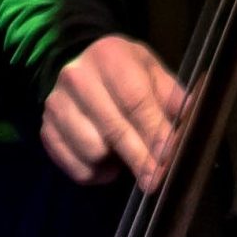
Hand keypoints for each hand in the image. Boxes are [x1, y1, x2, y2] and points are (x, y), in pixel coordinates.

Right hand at [42, 35, 184, 190]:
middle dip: (139, 158)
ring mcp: (56, 104)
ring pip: (91, 150)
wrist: (80, 63)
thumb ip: (172, 97)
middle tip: (156, 179)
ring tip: (126, 155)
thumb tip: (191, 124)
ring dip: (114, 162)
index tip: (168, 158)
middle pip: (113, 129)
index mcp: (110, 57)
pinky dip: (94, 172)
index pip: (135, 101)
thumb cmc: (126, 71)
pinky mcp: (45, 129)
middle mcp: (77, 77)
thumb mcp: (152, 72)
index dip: (154, 132)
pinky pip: (73, 165)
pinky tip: (106, 162)